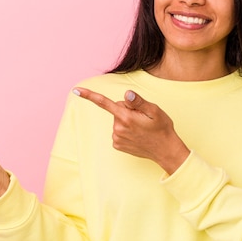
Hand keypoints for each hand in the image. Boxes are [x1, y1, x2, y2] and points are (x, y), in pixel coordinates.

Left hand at [73, 88, 189, 174]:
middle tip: (143, 118)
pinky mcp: (117, 145)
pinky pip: (118, 130)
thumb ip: (138, 102)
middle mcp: (118, 128)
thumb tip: (126, 94)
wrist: (165, 150)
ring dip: (128, 121)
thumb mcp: (154, 111)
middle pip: (117, 109)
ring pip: (118, 120)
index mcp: (126, 117)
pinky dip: (126, 130)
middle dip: (128, 110)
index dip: (89, 95)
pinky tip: (137, 135)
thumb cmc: (162, 128)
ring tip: (142, 128)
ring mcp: (116, 138)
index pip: (104, 103)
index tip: (75, 90)